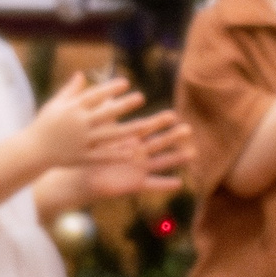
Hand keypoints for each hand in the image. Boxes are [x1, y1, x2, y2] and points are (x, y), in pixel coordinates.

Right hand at [28, 73, 145, 171]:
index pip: (94, 96)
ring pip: (109, 135)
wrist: (33, 150)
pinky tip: (132, 151)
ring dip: (128, 130)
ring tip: (145, 124)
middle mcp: (78, 124)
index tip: (126, 82)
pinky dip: (117, 154)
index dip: (110, 89)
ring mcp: (81, 142)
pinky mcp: (82, 157)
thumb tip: (82, 74)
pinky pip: (103, 156)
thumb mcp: (55, 105)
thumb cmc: (45, 124)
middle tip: (141, 97)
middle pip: (105, 113)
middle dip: (123, 105)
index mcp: (72, 109)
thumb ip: (70, 90)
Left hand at [72, 109, 193, 200]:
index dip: (159, 122)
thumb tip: (105, 92)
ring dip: (176, 158)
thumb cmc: (90, 153)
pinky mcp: (136, 184)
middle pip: (158, 143)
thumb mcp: (98, 131)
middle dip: (173, 136)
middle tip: (188, 129)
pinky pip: (153, 185)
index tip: (173, 114)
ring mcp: (139, 169)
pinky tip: (179, 183)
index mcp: (130, 139)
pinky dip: (165, 184)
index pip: (147, 128)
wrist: (83, 176)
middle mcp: (139, 153)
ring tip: (192, 153)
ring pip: (161, 162)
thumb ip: (104, 113)